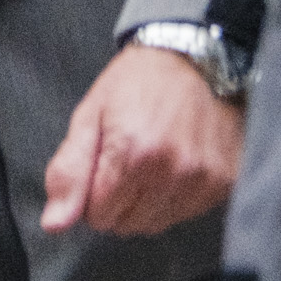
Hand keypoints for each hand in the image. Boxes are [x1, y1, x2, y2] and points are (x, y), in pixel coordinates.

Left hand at [40, 43, 244, 239]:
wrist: (196, 54)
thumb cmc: (140, 80)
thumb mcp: (91, 113)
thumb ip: (69, 171)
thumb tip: (55, 223)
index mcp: (132, 151)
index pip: (98, 216)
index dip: (94, 193)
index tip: (105, 163)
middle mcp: (172, 169)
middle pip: (128, 225)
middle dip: (119, 200)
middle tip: (129, 157)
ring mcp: (203, 178)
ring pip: (157, 224)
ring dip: (148, 202)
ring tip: (154, 159)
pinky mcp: (225, 181)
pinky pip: (188, 214)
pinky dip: (177, 197)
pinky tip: (177, 164)